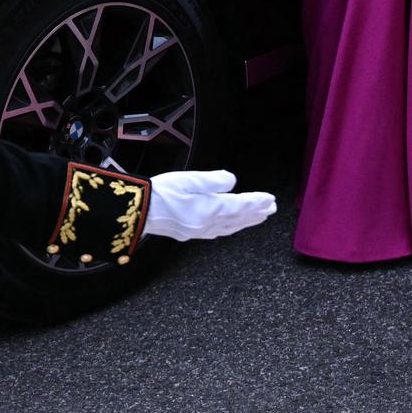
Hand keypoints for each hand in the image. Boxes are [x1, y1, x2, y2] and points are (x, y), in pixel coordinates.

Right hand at [146, 170, 275, 242]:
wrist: (140, 210)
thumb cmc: (162, 193)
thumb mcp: (190, 179)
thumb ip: (214, 180)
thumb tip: (232, 181)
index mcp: (210, 209)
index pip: (240, 205)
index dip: (257, 202)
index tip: (270, 199)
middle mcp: (208, 223)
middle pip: (238, 218)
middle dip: (256, 213)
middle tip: (271, 209)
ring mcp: (199, 231)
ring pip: (230, 227)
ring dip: (246, 222)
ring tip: (258, 217)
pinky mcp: (190, 233)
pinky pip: (218, 232)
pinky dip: (230, 228)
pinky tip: (231, 227)